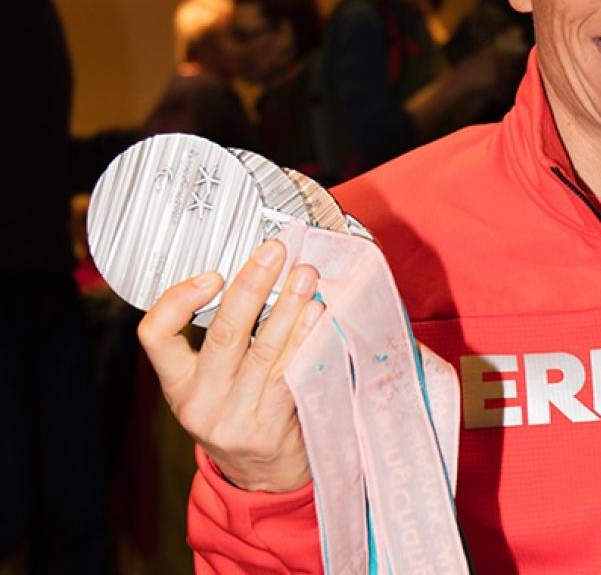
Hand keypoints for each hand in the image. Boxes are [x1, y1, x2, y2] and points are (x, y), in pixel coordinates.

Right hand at [137, 240, 324, 491]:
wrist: (260, 475)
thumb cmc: (237, 413)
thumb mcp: (210, 383)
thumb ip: (222, 340)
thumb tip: (256, 274)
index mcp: (177, 384)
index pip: (155, 336)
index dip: (178, 300)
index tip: (212, 274)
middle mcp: (201, 402)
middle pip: (223, 335)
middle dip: (251, 286)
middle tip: (274, 252)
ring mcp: (235, 417)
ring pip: (263, 351)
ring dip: (288, 307)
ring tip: (305, 277)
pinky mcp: (270, 427)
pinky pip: (291, 374)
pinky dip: (306, 340)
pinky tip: (319, 317)